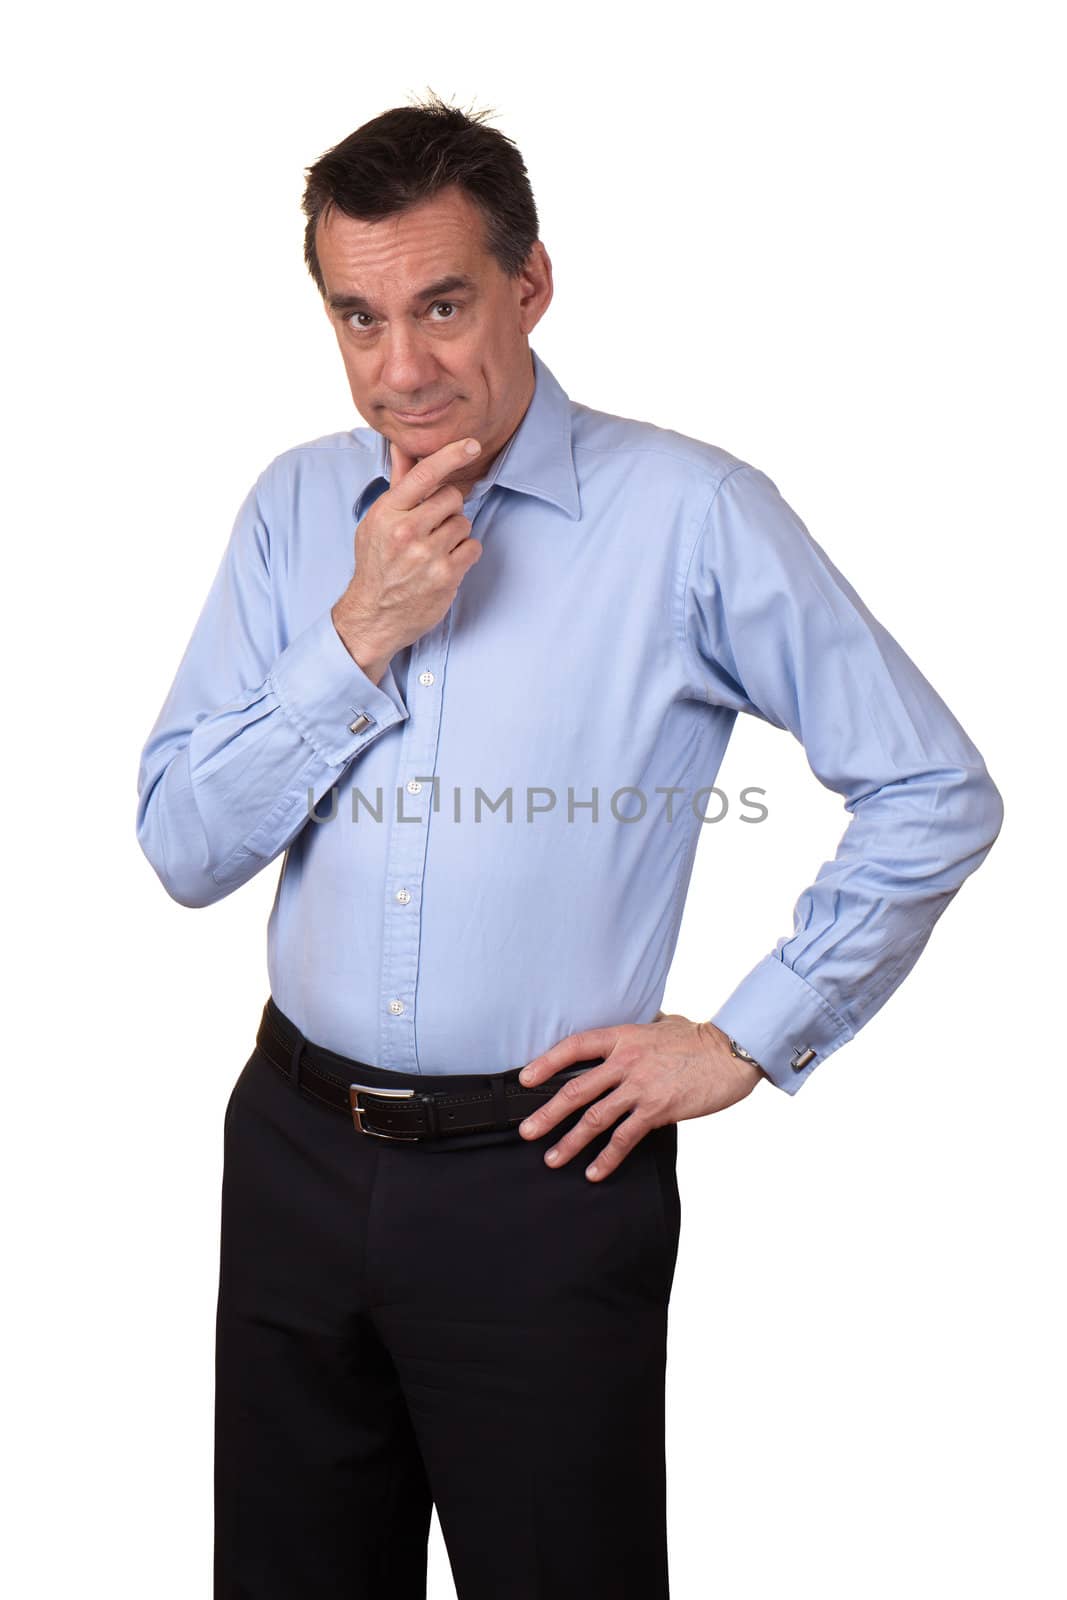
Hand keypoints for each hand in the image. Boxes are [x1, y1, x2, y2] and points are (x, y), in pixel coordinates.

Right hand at [332, 434, 484, 673]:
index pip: (424, 474)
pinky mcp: (446, 576)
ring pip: (464, 523)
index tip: (471, 444)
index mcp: (388, 513)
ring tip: (435, 549)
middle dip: (448, 508)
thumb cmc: (376, 564)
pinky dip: (465, 553)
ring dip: (456, 533)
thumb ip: (397, 485)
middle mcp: (407, 531)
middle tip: (433, 525)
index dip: (451, 455)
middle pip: (452, 497)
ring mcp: (428, 555)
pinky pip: (473, 547)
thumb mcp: (376, 521)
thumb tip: (401, 446)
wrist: (373, 615)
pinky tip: (446, 563)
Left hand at [517, 1012, 762, 1181]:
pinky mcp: (658, 1110)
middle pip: (576, 1089)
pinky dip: (608, 1158)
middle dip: (548, 1113)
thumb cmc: (698, 1038)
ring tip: (553, 1159)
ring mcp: (641, 1087)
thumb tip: (624, 1039)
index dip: (546, 1062)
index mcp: (623, 1038)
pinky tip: (595, 1172)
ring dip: (571, 1141)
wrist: (731, 1052)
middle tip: (527, 1131)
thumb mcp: (660, 1025)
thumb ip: (637, 1035)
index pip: (574, 1046)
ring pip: (595, 1118)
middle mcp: (626, 1061)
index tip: (525, 1078)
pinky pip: (625, 1138)